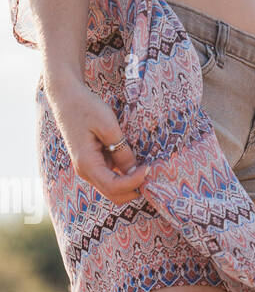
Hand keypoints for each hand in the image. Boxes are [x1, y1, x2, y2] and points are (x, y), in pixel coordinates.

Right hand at [45, 68, 150, 203]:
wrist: (66, 96)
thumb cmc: (86, 107)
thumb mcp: (108, 127)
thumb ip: (122, 152)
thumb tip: (136, 171)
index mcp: (86, 164)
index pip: (114, 187)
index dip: (134, 182)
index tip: (149, 168)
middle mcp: (84, 171)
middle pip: (113, 194)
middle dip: (134, 188)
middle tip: (150, 173)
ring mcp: (86, 168)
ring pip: (112, 188)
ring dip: (129, 183)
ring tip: (144, 167)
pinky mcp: (91, 163)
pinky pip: (109, 176)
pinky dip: (123, 175)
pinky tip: (133, 162)